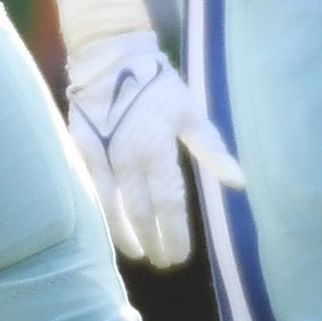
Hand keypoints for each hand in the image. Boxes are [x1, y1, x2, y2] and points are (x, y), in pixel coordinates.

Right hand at [60, 29, 242, 266]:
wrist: (110, 59)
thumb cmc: (158, 85)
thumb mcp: (191, 114)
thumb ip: (213, 151)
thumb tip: (239, 183)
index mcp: (158, 151)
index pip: (169, 205)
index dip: (175, 235)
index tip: (180, 256)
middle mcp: (129, 159)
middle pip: (142, 213)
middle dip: (154, 241)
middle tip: (164, 262)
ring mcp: (102, 157)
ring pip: (114, 208)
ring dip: (127, 235)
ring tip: (139, 253)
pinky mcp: (82, 153)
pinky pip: (93, 193)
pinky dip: (103, 215)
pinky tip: (110, 229)